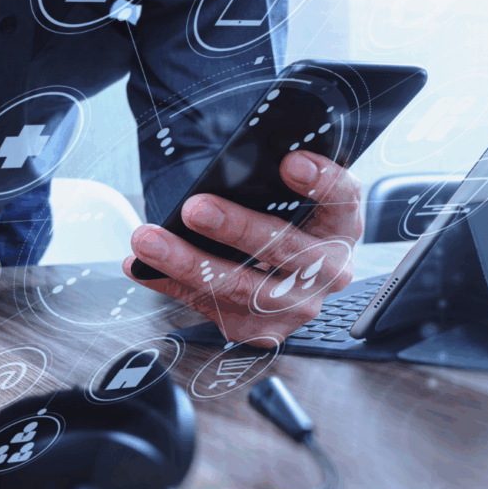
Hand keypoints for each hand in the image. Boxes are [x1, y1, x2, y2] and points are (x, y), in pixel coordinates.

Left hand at [123, 151, 363, 344]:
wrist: (292, 277)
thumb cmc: (288, 225)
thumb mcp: (296, 198)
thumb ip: (279, 179)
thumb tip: (236, 159)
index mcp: (342, 227)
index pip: (342, 199)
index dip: (321, 182)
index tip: (290, 163)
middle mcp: (329, 271)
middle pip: (286, 249)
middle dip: (236, 228)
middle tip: (196, 208)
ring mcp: (298, 306)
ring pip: (243, 288)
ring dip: (189, 263)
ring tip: (149, 240)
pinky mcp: (265, 329)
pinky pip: (215, 309)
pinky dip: (174, 285)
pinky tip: (145, 267)